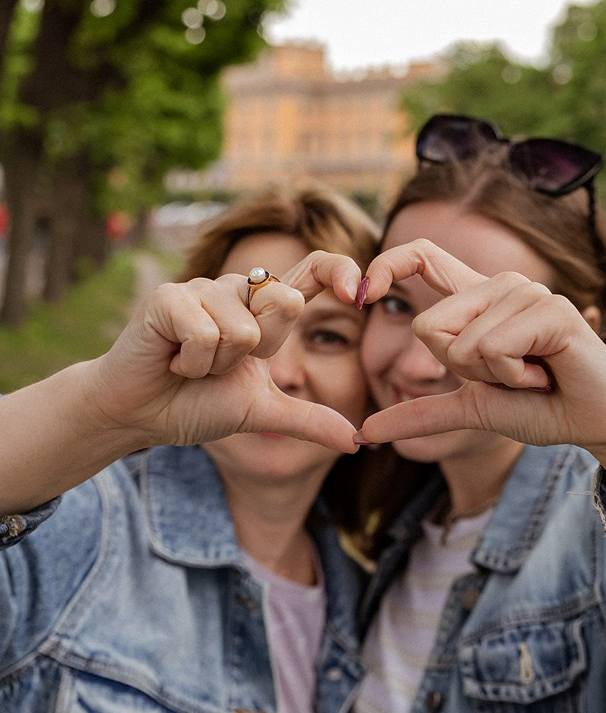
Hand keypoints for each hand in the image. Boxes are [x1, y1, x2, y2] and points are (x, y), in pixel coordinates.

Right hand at [86, 252, 363, 453]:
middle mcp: (239, 289)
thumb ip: (309, 420)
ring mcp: (203, 288)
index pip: (313, 270)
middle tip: (220, 366)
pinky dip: (191, 362)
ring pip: (243, 329)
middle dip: (258, 351)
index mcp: (265, 309)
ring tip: (190, 366)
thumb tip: (358, 442)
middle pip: (284, 301)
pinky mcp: (169, 296)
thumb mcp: (263, 413)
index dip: (340, 270)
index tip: (359, 293)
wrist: (140, 415)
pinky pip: (205, 333)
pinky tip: (171, 362)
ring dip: (217, 365)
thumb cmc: (197, 405)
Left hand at [357, 240, 605, 519]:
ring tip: (532, 375)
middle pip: (428, 327)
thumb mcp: (469, 408)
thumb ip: (419, 412)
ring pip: (461, 344)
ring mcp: (525, 292)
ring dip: (494, 378)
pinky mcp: (550, 309)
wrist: (596, 422)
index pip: (421, 255)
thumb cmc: (540, 406)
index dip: (386, 264)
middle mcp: (499, 284)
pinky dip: (514, 377)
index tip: (359, 295)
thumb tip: (365, 433)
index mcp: (476, 298)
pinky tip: (546, 375)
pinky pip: (493, 349)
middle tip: (509, 375)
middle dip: (460, 371)